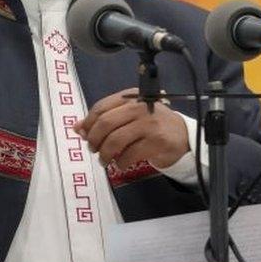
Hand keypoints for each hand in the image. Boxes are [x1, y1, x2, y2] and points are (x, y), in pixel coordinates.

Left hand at [73, 88, 187, 168]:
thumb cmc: (150, 126)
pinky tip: (120, 164)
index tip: (84, 135)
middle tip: (93, 149)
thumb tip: (77, 128)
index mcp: (130, 97)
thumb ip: (104, 119)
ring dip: (104, 154)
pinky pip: (129, 154)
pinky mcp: (157, 141)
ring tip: (104, 160)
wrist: (182, 137)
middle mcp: (140, 107)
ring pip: (115, 140)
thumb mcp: (128, 117)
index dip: (88, 123)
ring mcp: (149, 123)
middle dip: (94, 139)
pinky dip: (120, 162)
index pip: (101, 107)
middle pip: (105, 123)